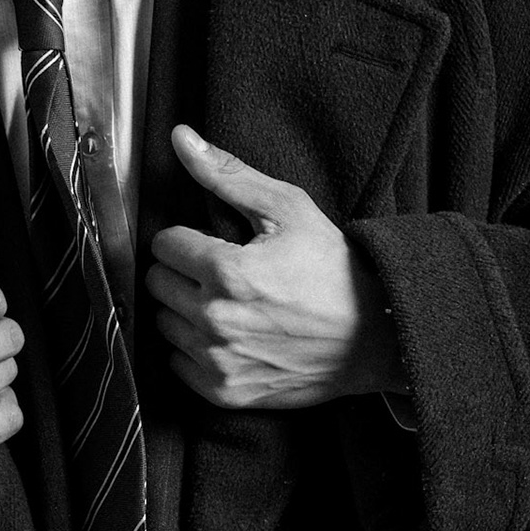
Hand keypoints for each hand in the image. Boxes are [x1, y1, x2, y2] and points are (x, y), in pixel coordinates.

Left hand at [147, 126, 404, 409]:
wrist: (372, 337)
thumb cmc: (332, 268)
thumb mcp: (289, 208)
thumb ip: (227, 174)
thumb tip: (180, 138)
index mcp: (227, 272)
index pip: (164, 244)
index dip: (187, 237)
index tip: (213, 242)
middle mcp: (216, 320)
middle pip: (157, 283)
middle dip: (182, 270)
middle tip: (219, 269)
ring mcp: (218, 361)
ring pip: (163, 322)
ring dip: (185, 308)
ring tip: (225, 301)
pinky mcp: (224, 393)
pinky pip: (177, 364)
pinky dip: (194, 348)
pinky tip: (227, 333)